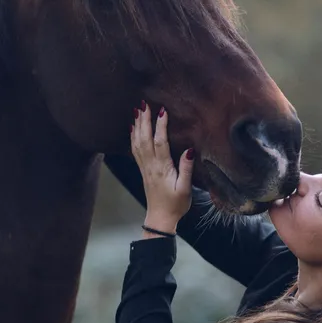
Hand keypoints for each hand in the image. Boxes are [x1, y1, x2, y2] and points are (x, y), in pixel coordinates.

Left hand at [131, 103, 193, 233]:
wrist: (160, 218)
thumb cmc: (176, 204)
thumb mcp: (185, 189)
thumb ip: (186, 169)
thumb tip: (189, 150)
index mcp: (162, 168)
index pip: (160, 142)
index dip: (160, 126)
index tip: (162, 111)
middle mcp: (150, 166)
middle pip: (145, 139)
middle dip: (144, 120)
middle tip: (144, 104)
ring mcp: (144, 168)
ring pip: (138, 143)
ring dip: (137, 126)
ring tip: (137, 111)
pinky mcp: (143, 170)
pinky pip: (135, 150)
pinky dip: (133, 137)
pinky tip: (133, 128)